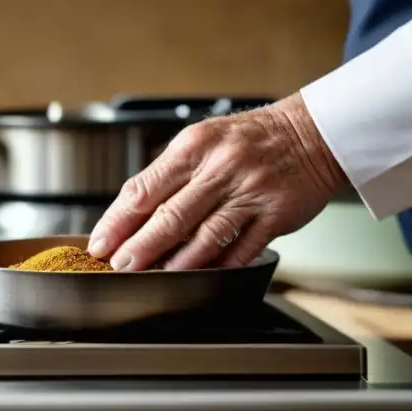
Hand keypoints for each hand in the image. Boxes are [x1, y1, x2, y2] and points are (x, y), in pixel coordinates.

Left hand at [87, 93, 346, 271]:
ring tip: (155, 277)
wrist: (311, 132)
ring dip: (176, 263)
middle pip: (169, 216)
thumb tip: (131, 216)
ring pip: (205, 237)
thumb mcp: (202, 140)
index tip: (100, 242)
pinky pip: (242, 249)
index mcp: (193, 147)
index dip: (117, 220)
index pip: (143, 188)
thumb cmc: (248, 139)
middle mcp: (220, 167)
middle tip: (121, 266)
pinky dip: (219, 266)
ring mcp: (249, 192)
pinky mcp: (275, 215)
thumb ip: (169, 174)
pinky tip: (201, 276)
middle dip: (140, 247)